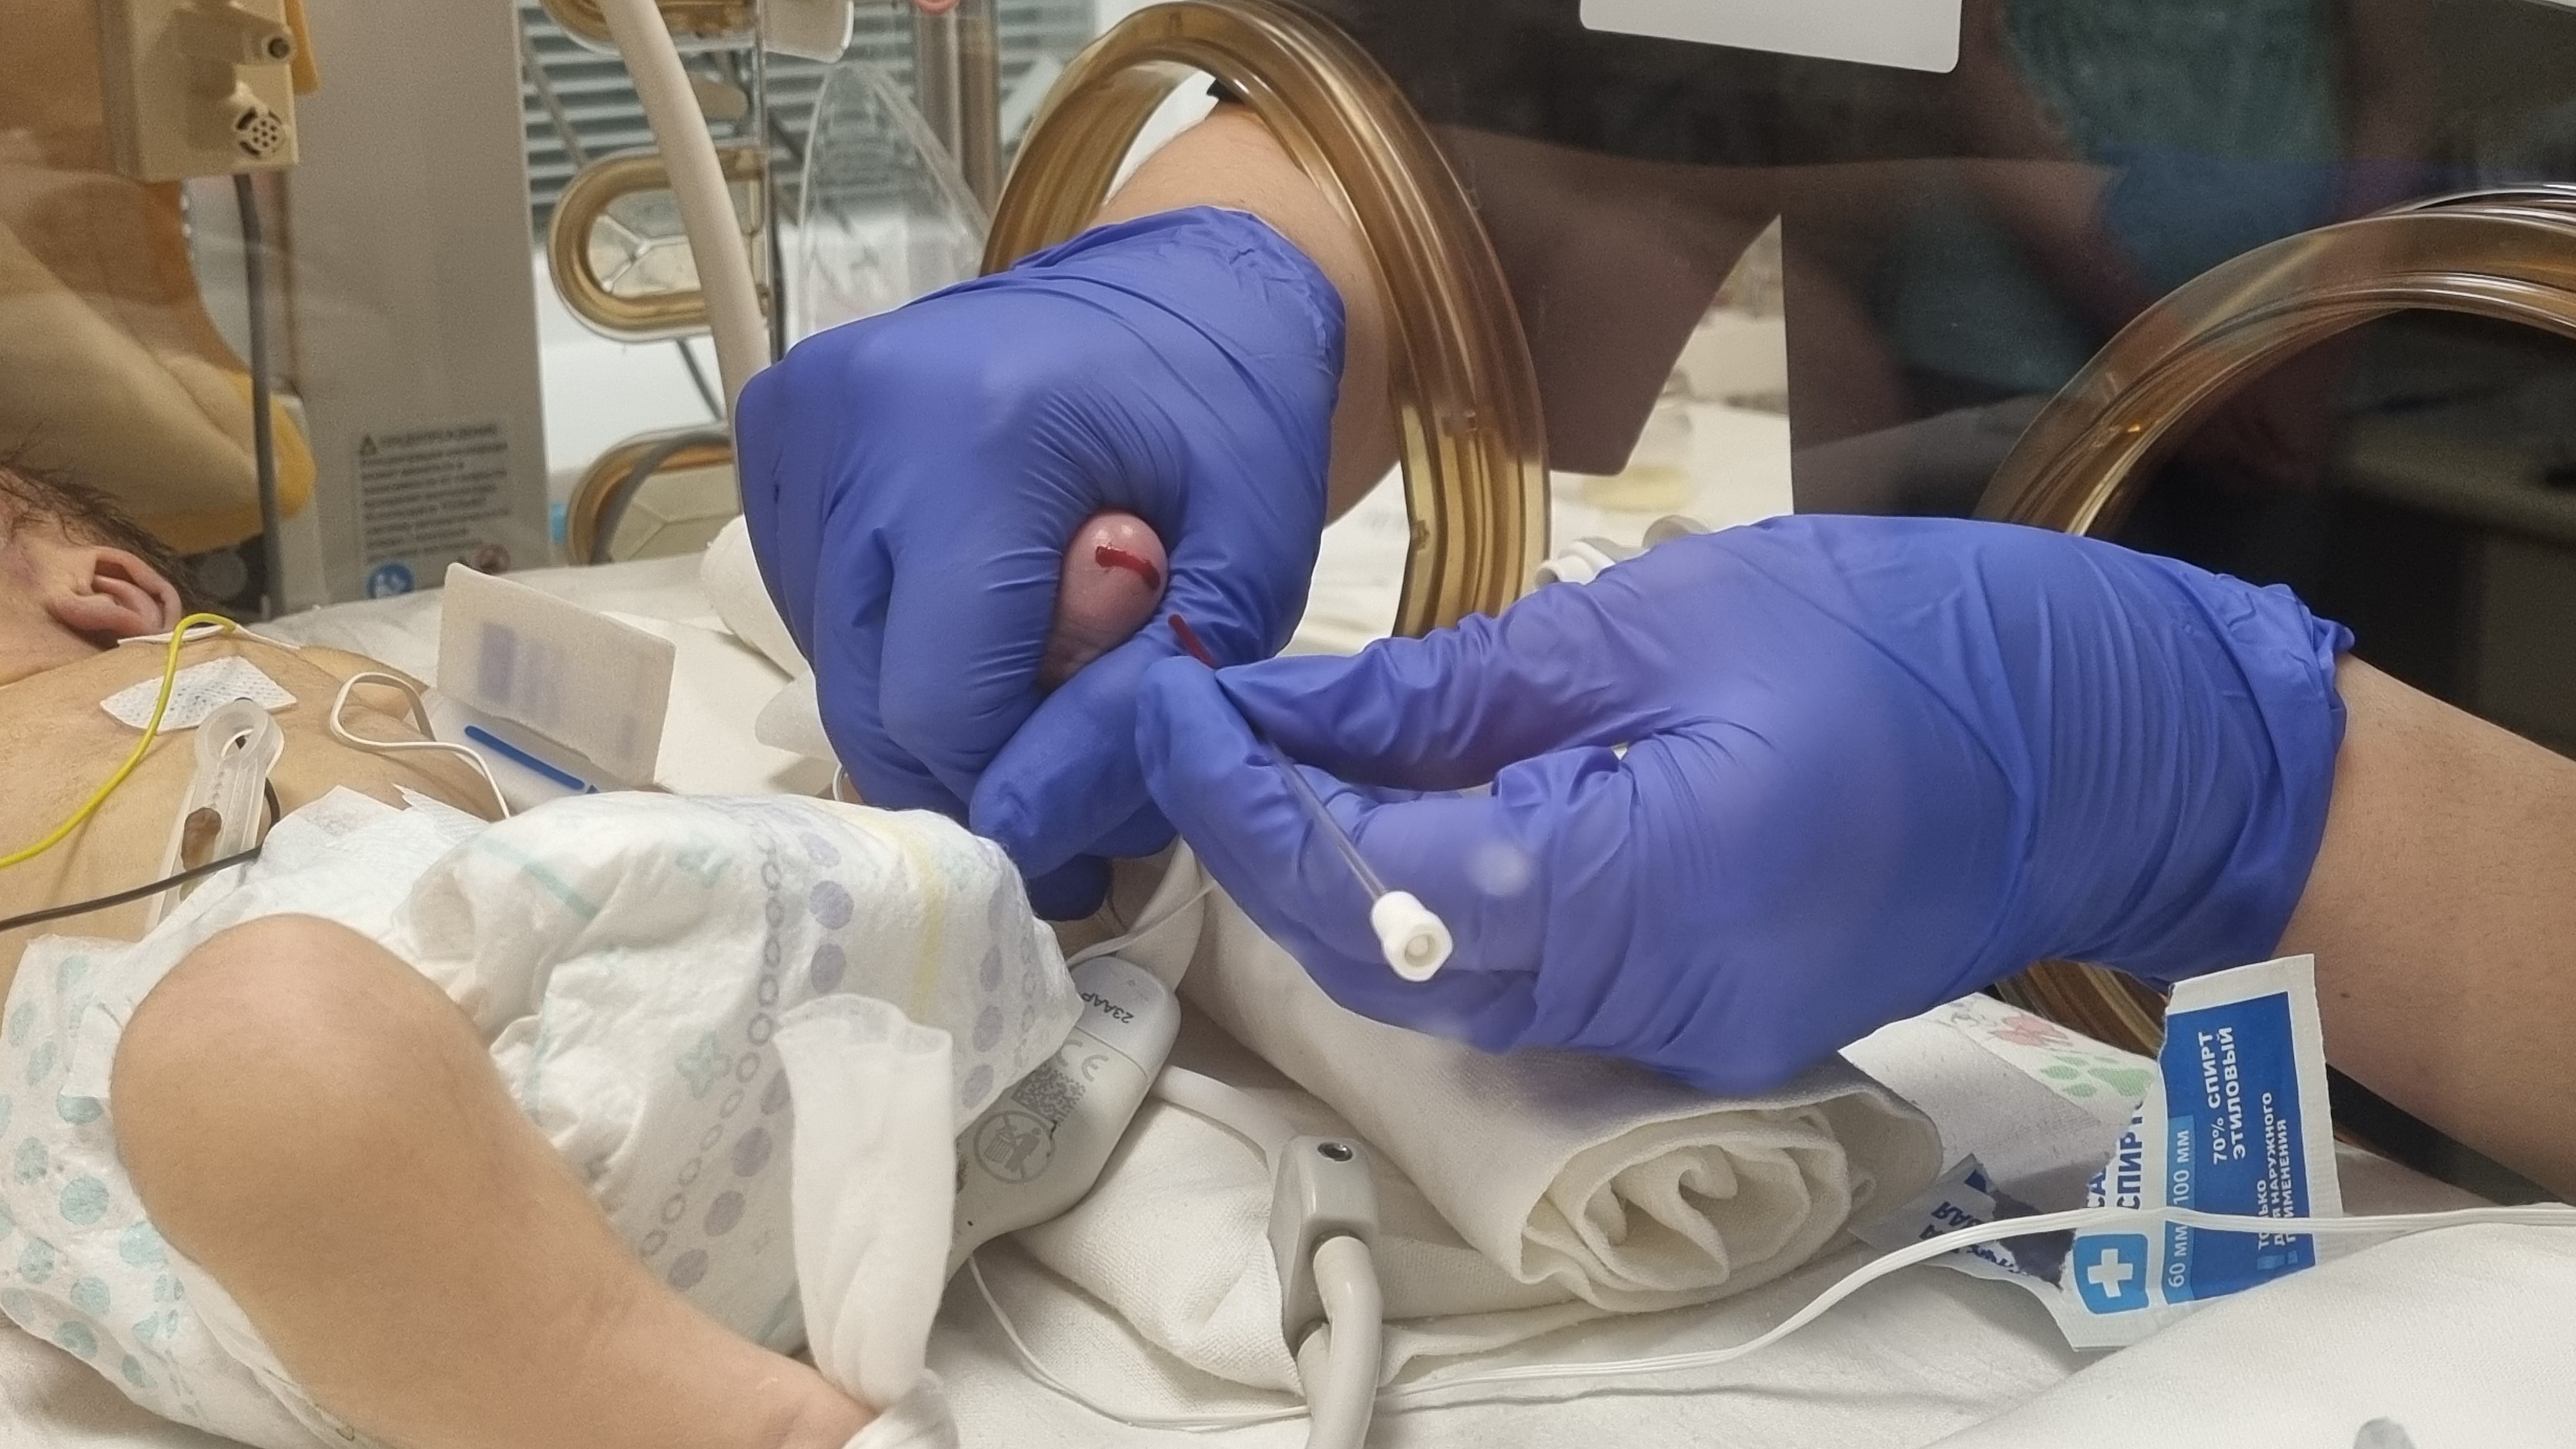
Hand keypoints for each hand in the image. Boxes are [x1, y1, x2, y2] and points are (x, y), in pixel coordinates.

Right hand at [736, 208, 1341, 915]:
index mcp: (977, 438)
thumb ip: (1146, 700)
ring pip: (836, 668)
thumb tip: (1031, 825)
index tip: (1093, 831)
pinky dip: (896, 646)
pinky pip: (815, 609)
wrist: (1179, 287)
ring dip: (937, 712)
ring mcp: (798, 420)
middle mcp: (855, 419)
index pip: (941, 705)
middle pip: (869, 701)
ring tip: (1040, 675)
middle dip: (975, 774)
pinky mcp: (776, 430)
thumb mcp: (1247, 566)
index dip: (1018, 792)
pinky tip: (977, 610)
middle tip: (1072, 793)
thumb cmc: (1230, 419)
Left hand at [1137, 516, 2349, 1093]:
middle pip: (1376, 958)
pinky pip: (1514, 982)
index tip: (1169, 701)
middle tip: (1198, 714)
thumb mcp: (1657, 618)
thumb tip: (1274, 705)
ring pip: (1434, 984)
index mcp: (1638, 888)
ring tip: (1279, 744)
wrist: (2098, 747)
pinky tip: (1399, 798)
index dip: (1238, 801)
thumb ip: (1451, 689)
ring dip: (1336, 875)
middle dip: (1263, 841)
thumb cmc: (1901, 639)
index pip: (1362, 887)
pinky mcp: (1690, 1027)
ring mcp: (1671, 1038)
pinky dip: (1430, 899)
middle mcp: (1641, 1004)